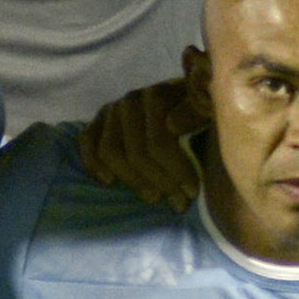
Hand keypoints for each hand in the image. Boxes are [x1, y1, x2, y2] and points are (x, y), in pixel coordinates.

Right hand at [80, 56, 212, 206]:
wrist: (188, 106)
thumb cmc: (203, 118)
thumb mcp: (210, 114)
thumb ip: (197, 114)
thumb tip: (173, 125)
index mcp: (161, 95)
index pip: (159, 141)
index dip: (176, 171)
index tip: (192, 192)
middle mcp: (134, 99)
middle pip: (137, 152)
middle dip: (161, 181)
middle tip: (179, 203)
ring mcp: (115, 108)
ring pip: (111, 151)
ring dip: (134, 180)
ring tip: (155, 197)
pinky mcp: (100, 119)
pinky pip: (87, 142)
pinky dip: (94, 163)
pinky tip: (110, 182)